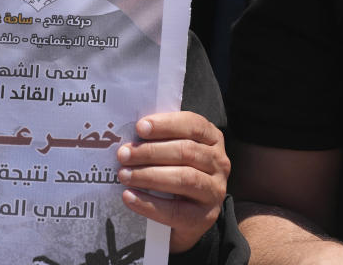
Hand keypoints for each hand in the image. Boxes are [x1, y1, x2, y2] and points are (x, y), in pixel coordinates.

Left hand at [116, 111, 228, 253]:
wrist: (186, 213)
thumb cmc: (174, 170)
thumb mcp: (171, 150)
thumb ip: (157, 139)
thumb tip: (127, 135)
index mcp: (211, 138)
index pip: (193, 125)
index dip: (166, 124)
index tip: (140, 127)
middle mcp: (219, 162)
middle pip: (186, 152)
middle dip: (150, 152)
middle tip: (123, 154)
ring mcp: (215, 190)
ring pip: (184, 178)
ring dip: (148, 175)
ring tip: (124, 175)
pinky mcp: (205, 217)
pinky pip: (176, 210)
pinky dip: (149, 204)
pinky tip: (129, 196)